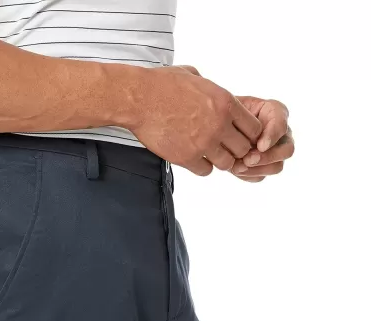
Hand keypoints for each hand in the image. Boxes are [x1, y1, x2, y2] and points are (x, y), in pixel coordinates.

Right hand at [127, 66, 262, 175]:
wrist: (139, 99)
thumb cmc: (162, 85)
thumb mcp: (194, 76)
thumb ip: (210, 87)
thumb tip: (212, 89)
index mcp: (226, 103)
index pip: (254, 128)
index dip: (247, 134)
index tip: (236, 135)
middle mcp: (219, 124)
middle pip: (243, 149)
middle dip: (234, 149)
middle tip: (222, 147)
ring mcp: (203, 143)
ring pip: (226, 163)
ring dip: (219, 160)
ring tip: (207, 154)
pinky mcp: (186, 157)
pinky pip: (205, 171)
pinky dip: (201, 167)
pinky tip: (193, 158)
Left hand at [231, 97, 294, 182]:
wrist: (214, 125)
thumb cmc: (223, 112)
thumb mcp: (230, 108)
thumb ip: (241, 120)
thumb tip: (252, 142)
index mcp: (275, 112)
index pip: (282, 123)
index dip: (273, 136)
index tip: (260, 146)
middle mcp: (279, 133)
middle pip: (287, 150)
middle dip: (268, 157)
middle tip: (248, 160)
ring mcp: (273, 151)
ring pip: (276, 167)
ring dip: (257, 169)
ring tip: (237, 166)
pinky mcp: (261, 166)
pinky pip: (260, 176)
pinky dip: (247, 175)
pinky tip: (235, 168)